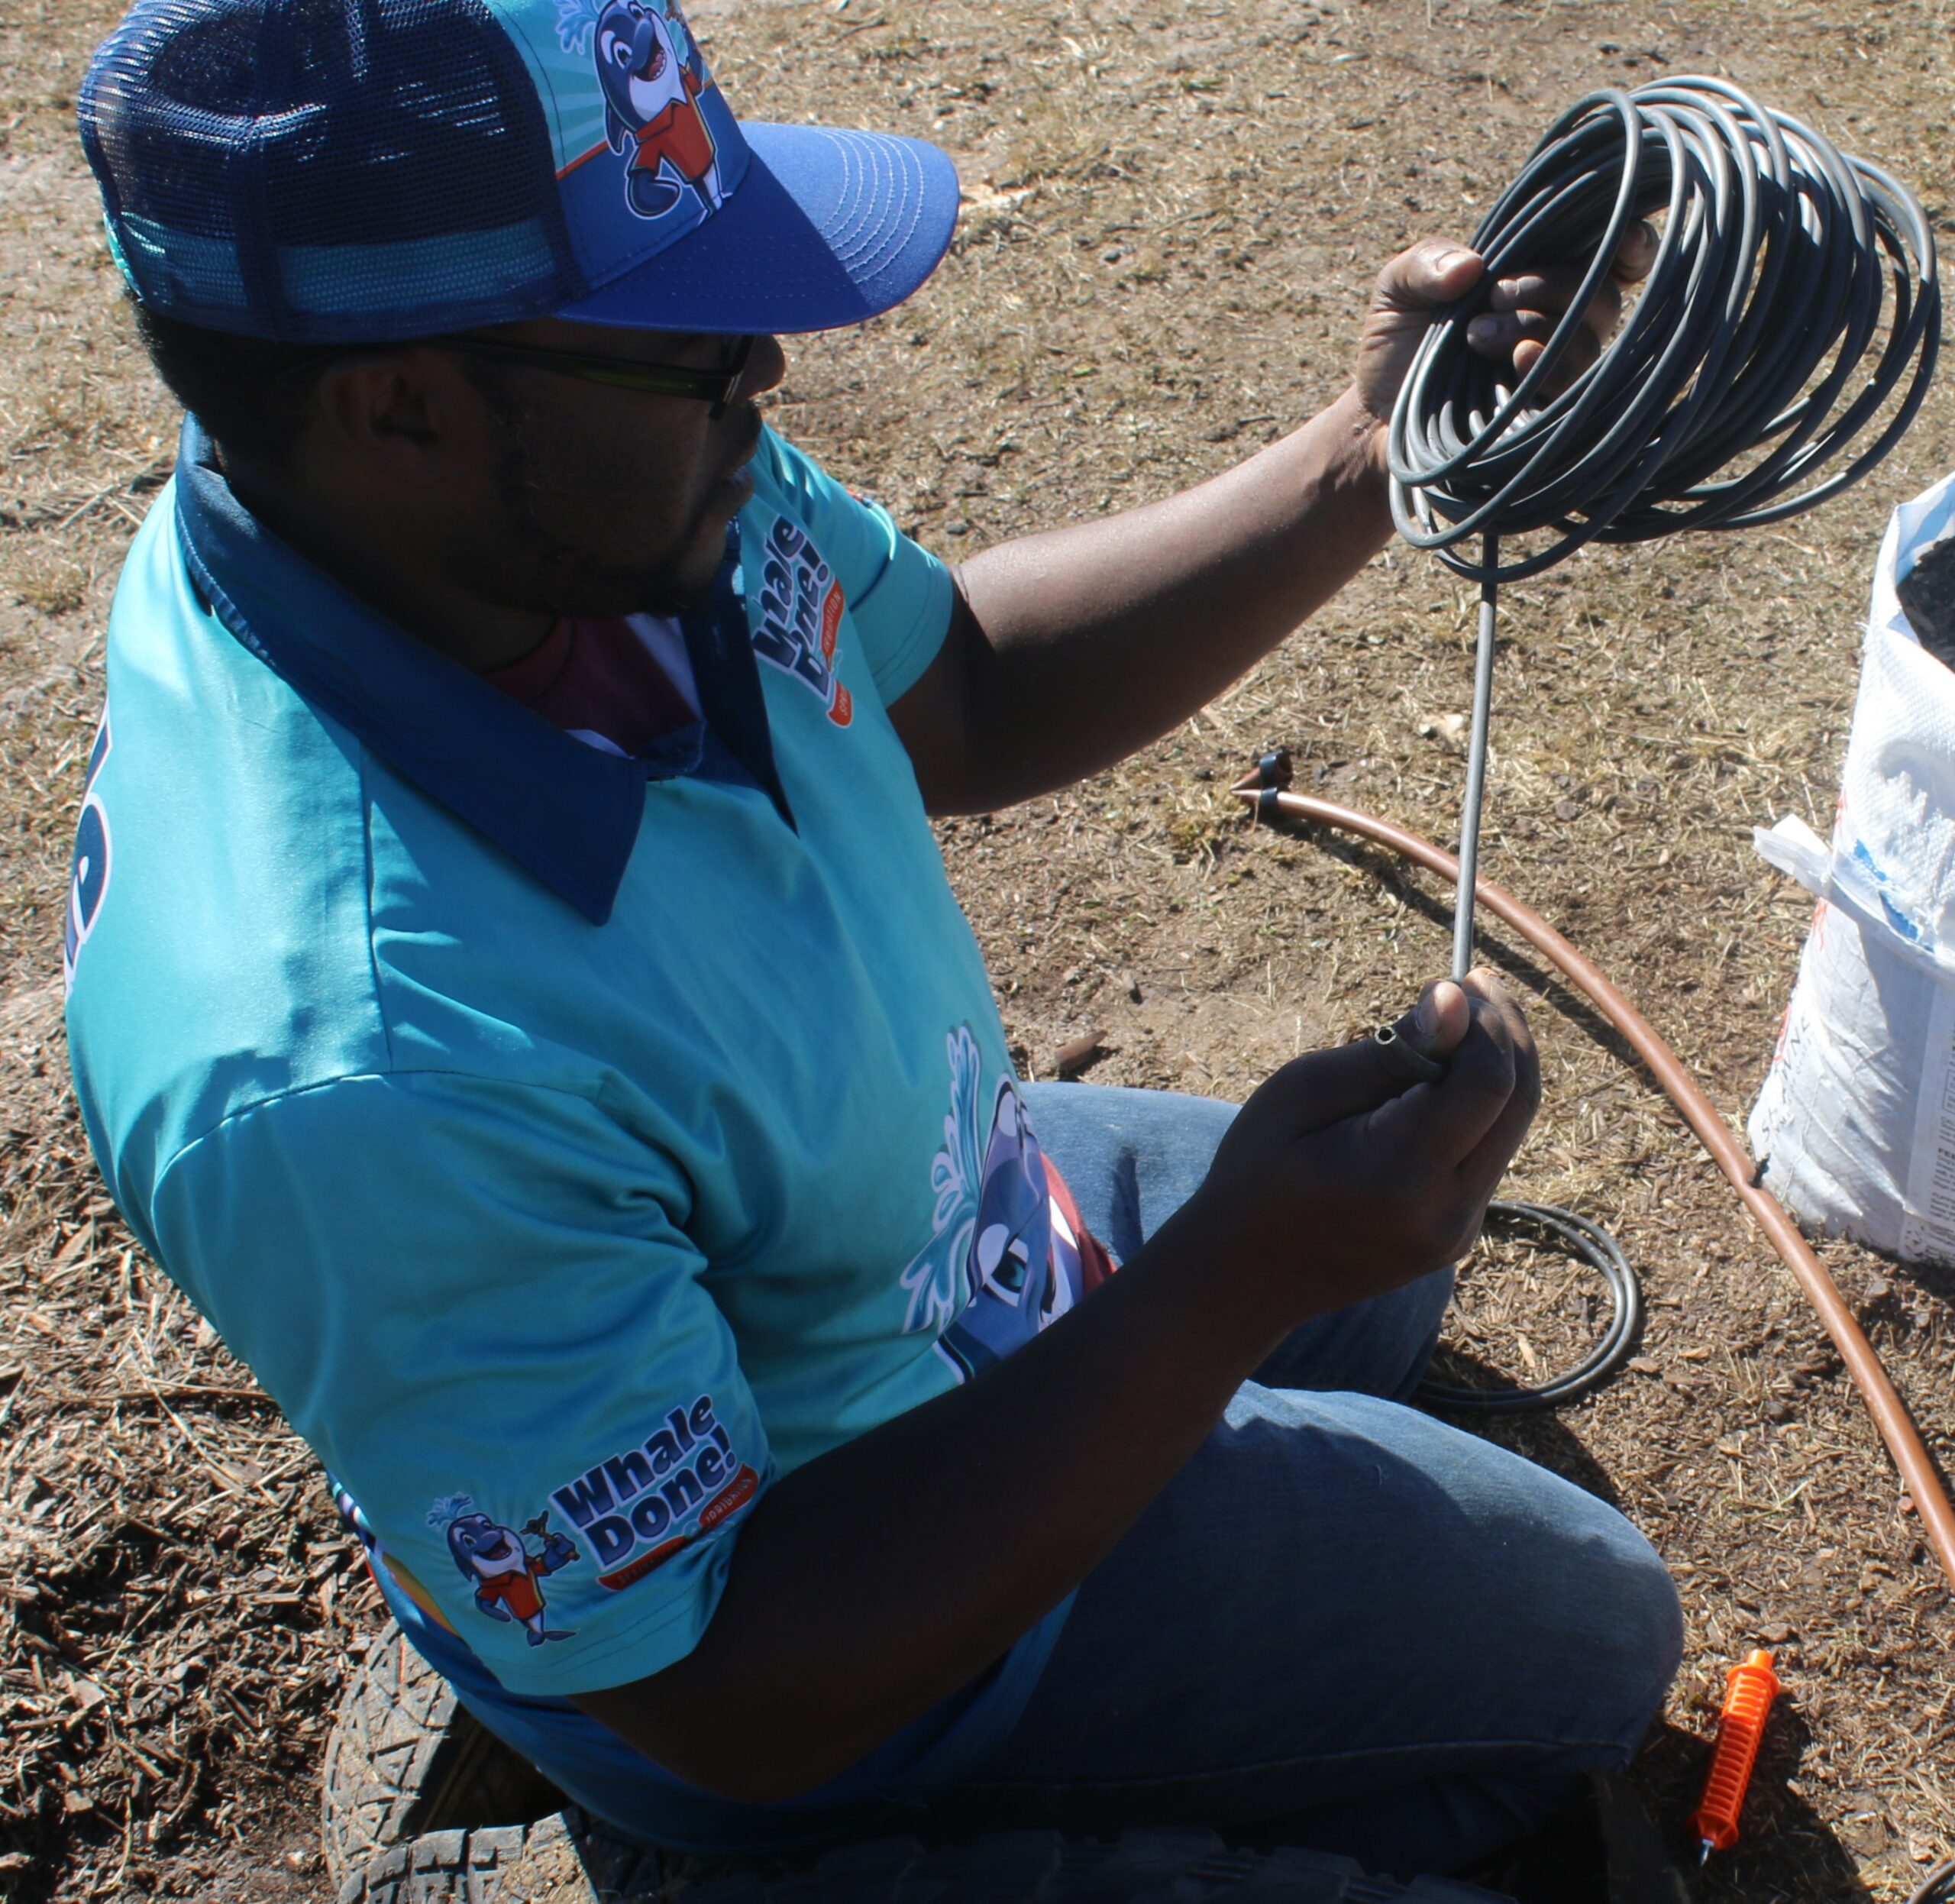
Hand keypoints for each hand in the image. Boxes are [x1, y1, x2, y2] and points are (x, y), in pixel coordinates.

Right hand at [1182, 970, 1540, 1329]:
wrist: (1243, 1276)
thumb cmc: (1255, 1171)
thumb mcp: (1302, 1093)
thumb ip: (1387, 1052)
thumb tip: (1455, 1001)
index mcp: (1401, 1175)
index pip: (1488, 1083)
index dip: (1485, 1022)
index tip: (1455, 981)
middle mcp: (1446, 1213)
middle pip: (1517, 1104)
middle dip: (1505, 1035)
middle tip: (1473, 987)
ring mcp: (1457, 1233)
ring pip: (1510, 1130)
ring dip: (1494, 1069)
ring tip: (1447, 1028)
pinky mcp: (1457, 1237)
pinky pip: (1488, 1157)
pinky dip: (1477, 1109)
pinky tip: (1434, 1084)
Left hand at [1349, 225, 1658, 439]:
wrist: (1375, 421)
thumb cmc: (1394, 351)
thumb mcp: (1396, 290)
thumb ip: (1427, 261)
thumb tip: (1473, 266)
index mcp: (1540, 282)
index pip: (1613, 259)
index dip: (1634, 245)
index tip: (1625, 239)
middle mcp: (1561, 325)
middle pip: (1604, 294)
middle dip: (1551, 286)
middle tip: (1492, 298)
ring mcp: (1557, 375)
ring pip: (1589, 340)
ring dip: (1534, 326)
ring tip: (1475, 337)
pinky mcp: (1545, 418)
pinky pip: (1572, 389)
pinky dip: (1546, 365)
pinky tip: (1515, 359)